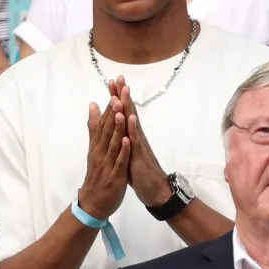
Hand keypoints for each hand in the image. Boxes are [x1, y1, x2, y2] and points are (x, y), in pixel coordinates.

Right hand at [78, 96, 130, 220]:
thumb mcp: (94, 151)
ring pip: (112, 143)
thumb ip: (94, 130)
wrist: (93, 204)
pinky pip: (119, 161)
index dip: (108, 107)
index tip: (112, 90)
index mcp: (97, 147)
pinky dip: (123, 150)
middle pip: (106, 130)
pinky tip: (127, 139)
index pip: (102, 123)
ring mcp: (107, 164)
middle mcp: (100, 153)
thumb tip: (93, 107)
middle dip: (111, 113)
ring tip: (121, 112)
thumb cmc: (96, 175)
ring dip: (116, 127)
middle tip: (116, 95)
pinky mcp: (114, 175)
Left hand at [115, 78, 170, 206]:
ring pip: (132, 122)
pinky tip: (130, 117)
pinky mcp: (140, 156)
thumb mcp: (127, 154)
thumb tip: (118, 129)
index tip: (112, 82)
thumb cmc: (141, 174)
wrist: (155, 191)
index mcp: (131, 137)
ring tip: (124, 91)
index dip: (118, 98)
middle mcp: (136, 137)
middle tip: (118, 78)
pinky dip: (132, 128)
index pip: (123, 113)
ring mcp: (139, 145)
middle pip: (129, 112)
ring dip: (128, 107)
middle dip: (122, 95)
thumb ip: (123, 140)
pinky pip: (136, 140)